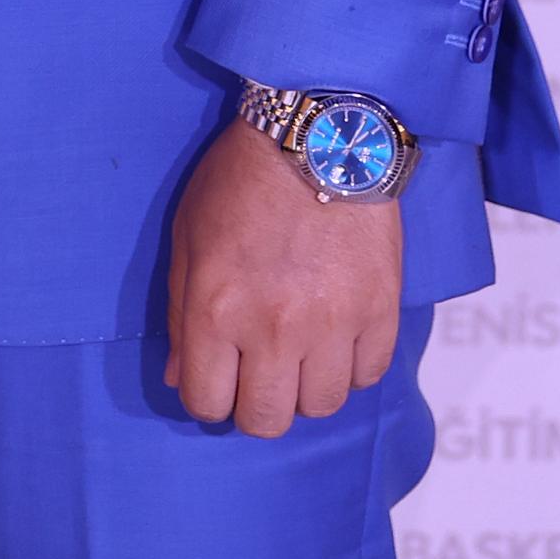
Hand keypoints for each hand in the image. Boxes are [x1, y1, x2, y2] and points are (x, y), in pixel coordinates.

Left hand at [160, 111, 403, 436]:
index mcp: (216, 309)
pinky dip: (350, 367)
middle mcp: (273, 328)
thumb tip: (179, 377)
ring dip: (305, 387)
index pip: (206, 404)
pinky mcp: (380, 312)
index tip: (216, 380)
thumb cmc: (241, 181)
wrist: (320, 138)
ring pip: (320, 406)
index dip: (207, 399)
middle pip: (266, 420)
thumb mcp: (188, 237)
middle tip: (257, 375)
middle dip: (255, 406)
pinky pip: (367, 376)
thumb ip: (180, 314)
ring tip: (299, 351)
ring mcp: (332, 325)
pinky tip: (336, 337)